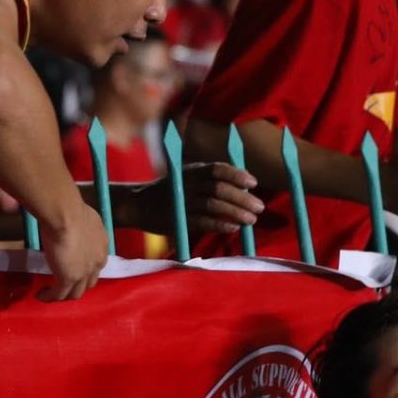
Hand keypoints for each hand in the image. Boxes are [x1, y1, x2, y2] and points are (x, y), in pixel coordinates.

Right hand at [38, 199, 107, 301]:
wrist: (65, 214)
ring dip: (64, 295)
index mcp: (102, 246)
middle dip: (78, 285)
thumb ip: (81, 226)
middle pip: (89, 282)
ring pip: (76, 293)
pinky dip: (50, 297)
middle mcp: (98, 262)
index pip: (97, 264)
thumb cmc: (72, 209)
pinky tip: (40, 295)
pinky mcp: (68, 279)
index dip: (86, 269)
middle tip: (63, 283)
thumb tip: (71, 223)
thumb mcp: (83, 217)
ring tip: (52, 293)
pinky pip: (59, 294)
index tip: (74, 267)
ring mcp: (84, 273)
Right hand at [126, 162, 263, 234]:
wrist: (138, 204)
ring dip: (236, 212)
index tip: (253, 183)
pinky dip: (220, 224)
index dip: (237, 175)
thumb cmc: (171, 192)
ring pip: (214, 205)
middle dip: (242, 198)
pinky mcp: (178, 220)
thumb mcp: (188, 178)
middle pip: (219, 188)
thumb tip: (243, 187)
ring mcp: (183, 202)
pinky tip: (233, 228)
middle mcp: (188, 184)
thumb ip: (210, 180)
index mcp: (192, 171)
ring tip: (252, 220)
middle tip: (260, 207)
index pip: (218, 169)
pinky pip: (203, 222)